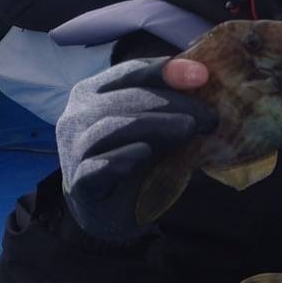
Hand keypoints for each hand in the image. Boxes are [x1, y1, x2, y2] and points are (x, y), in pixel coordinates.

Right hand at [55, 56, 215, 240]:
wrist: (116, 211)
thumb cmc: (138, 159)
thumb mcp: (159, 126)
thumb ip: (174, 103)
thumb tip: (205, 76)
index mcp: (94, 92)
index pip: (130, 73)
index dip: (165, 71)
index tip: (203, 76)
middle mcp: (77, 115)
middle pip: (124, 98)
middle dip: (171, 102)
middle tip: (208, 116)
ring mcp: (73, 149)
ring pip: (110, 127)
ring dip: (153, 125)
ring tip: (189, 128)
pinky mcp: (79, 183)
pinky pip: (95, 167)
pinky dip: (120, 158)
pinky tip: (144, 154)